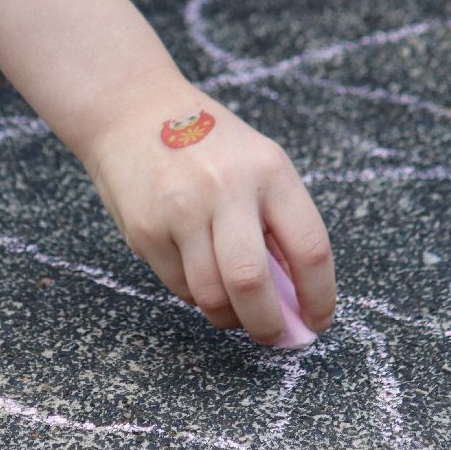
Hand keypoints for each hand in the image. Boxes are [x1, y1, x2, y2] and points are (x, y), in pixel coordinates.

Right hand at [82, 85, 336, 343]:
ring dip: (228, 317)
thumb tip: (295, 300)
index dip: (319, 298)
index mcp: (269, 171)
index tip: (317, 321)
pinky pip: (178, 287)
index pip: (310, 249)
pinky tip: (198, 274)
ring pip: (211, 296)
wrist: (131, 112)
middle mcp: (225, 189)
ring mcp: (180, 211)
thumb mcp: (258, 165)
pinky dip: (195, 295)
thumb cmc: (208, 146)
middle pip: (251, 282)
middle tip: (273, 337)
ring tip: (234, 310)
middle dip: (268, 326)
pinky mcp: (145, 230)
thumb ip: (279, 225)